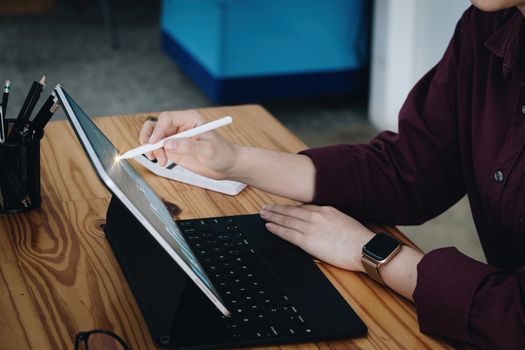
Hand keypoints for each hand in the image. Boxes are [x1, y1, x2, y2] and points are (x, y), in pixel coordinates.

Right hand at [139, 110, 239, 178]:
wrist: (227, 165)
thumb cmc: (222, 154)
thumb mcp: (207, 150)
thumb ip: (188, 147)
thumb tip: (168, 144)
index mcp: (190, 118)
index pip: (167, 118)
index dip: (158, 129)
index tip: (155, 143)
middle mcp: (180, 125)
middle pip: (155, 125)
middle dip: (150, 138)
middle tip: (151, 152)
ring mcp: (175, 137)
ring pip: (153, 136)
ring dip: (151, 148)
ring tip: (161, 161)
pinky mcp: (173, 148)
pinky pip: (156, 148)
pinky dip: (154, 154)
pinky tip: (162, 162)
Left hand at [260, 204, 374, 271]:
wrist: (363, 248)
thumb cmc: (358, 239)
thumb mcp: (343, 220)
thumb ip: (329, 219)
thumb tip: (321, 224)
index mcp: (325, 209)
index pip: (303, 207)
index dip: (290, 208)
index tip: (282, 208)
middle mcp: (316, 215)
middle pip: (290, 211)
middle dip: (276, 209)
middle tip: (265, 207)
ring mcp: (310, 227)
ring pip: (286, 220)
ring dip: (272, 217)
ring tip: (263, 214)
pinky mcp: (307, 240)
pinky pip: (287, 233)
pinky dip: (276, 229)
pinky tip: (269, 226)